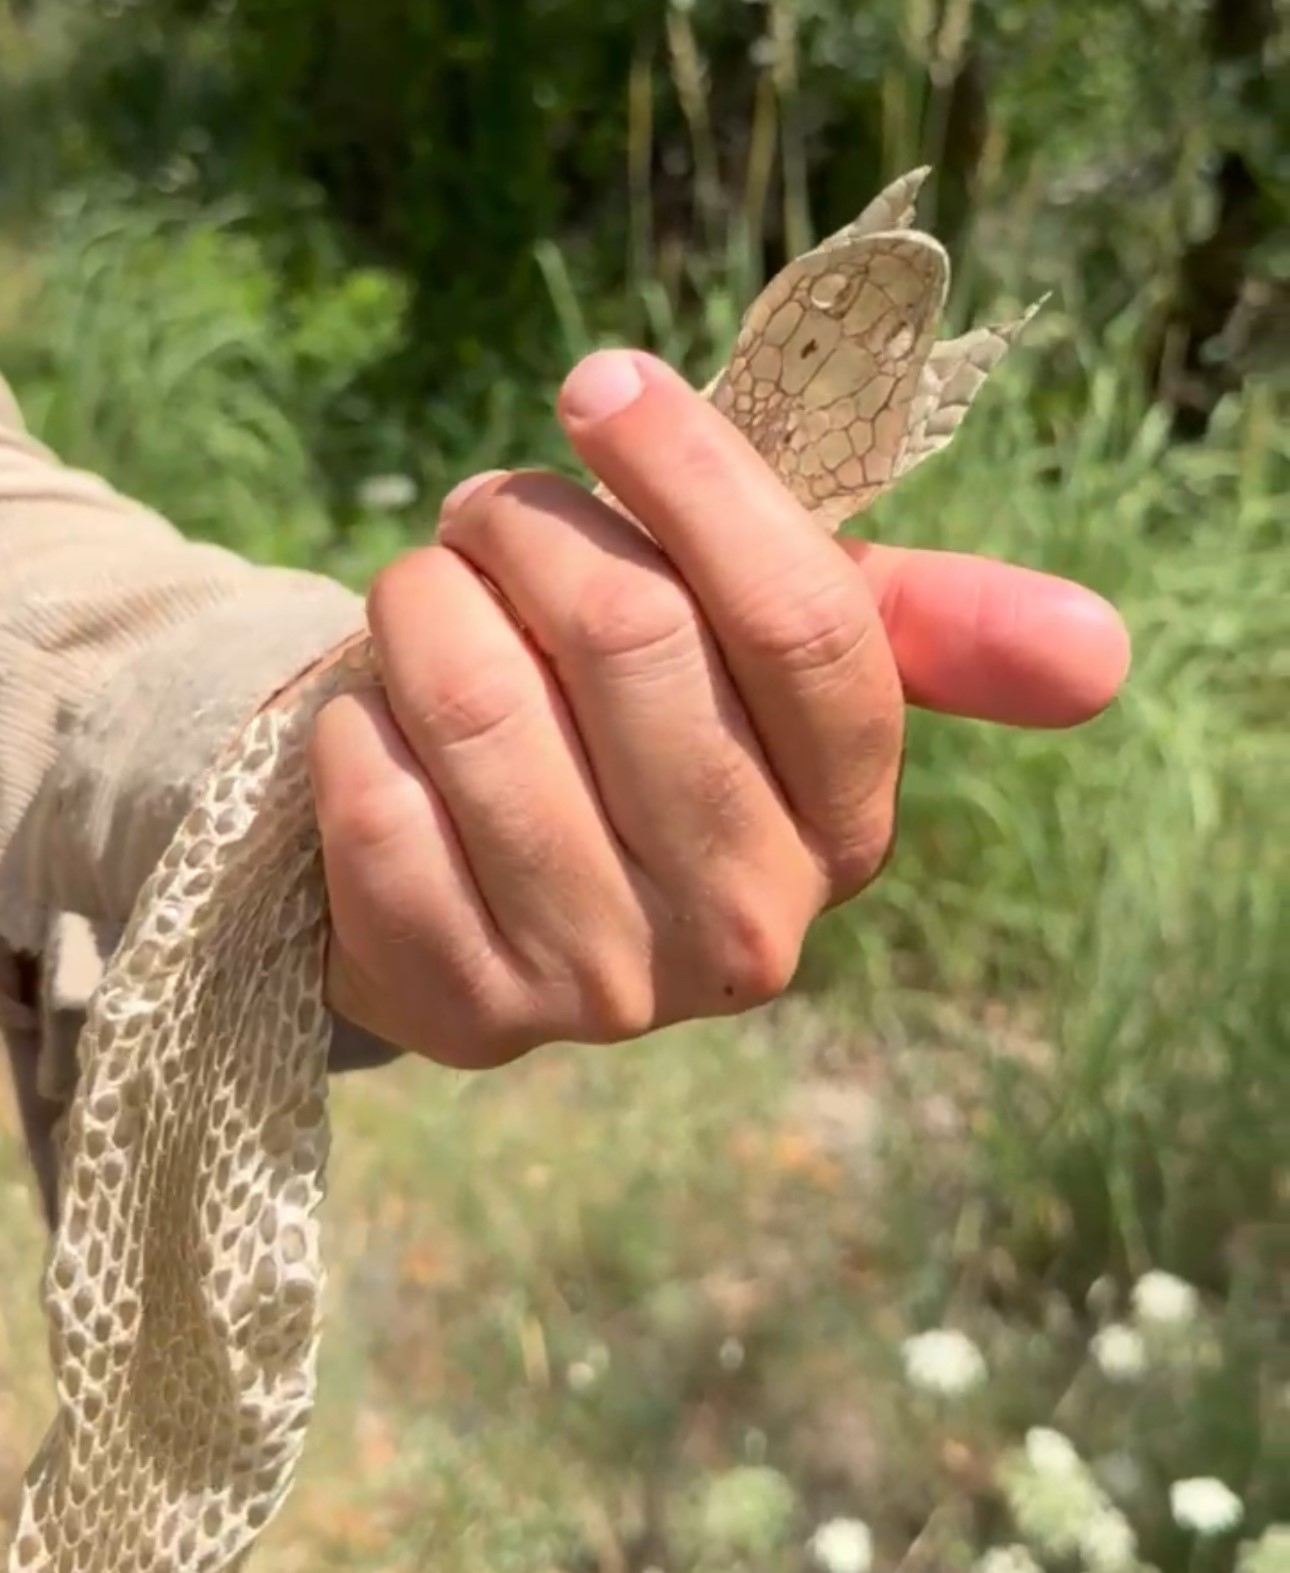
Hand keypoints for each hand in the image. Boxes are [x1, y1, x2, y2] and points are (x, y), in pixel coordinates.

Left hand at [307, 350, 1129, 1065]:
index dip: (694, 475)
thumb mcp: (774, 670)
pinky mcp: (471, 1010)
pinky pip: (379, 806)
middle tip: (484, 512)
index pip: (802, 621)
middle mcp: (752, 924)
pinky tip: (381, 720)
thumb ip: (919, 627)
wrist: (494, 890)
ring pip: (486, 710)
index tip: (602, 385)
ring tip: (427, 599)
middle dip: (527, 529)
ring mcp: (610, 985)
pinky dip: (358, 719)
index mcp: (845, 818)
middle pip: (631, 642)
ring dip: (425, 609)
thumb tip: (1108, 651)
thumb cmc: (644, 734)